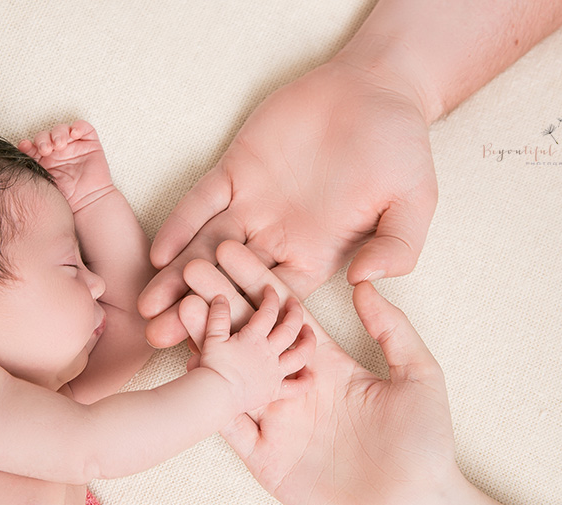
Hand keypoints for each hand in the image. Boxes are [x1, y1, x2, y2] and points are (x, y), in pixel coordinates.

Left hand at [18, 120, 114, 211]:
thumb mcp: (42, 184)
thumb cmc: (67, 199)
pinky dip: (78, 127)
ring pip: (62, 129)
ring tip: (59, 144)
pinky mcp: (90, 144)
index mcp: (44, 161)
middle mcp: (57, 153)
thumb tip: (13, 160)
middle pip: (45, 135)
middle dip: (43, 139)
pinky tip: (74, 134)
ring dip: (58, 133)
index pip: (32, 146)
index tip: (25, 147)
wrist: (88, 204)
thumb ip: (30, 170)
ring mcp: (73, 147)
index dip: (28, 144)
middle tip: (45, 150)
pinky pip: (83, 127)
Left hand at [139, 58, 437, 347]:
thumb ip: (397, 245)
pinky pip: (203, 201)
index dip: (250, 330)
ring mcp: (253, 204)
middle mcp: (278, 237)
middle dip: (198, 312)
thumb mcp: (414, 200)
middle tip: (162, 341)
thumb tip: (367, 281)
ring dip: (177, 277)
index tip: (223, 357)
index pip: (276, 301)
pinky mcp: (237, 170)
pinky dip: (182, 224)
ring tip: (147, 309)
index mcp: (316, 256)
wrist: (375, 90)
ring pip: (207, 248)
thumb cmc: (401, 147)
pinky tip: (159, 251)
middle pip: (231, 284)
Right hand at [179, 241, 454, 504]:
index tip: (230, 248)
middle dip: (219, 301)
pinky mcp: (265, 457)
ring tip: (180, 307)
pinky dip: (209, 397)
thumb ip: (392, 329)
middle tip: (190, 268)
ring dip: (207, 341)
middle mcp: (296, 387)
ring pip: (233, 375)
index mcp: (327, 363)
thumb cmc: (425, 446)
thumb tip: (366, 283)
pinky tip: (191, 365)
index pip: (283, 314)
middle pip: (250, 336)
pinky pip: (230, 423)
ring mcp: (278, 422)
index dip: (256, 280)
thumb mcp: (418, 375)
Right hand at [194, 286, 314, 413]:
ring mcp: (274, 372)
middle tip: (294, 304)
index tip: (270, 290)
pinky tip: (309, 375)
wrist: (216, 395)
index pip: (268, 311)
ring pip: (300, 354)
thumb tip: (220, 297)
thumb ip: (218, 316)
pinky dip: (304, 381)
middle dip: (295, 313)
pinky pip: (295, 387)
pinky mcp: (274, 390)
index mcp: (254, 338)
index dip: (271, 298)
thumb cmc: (213, 367)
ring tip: (308, 333)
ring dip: (307, 342)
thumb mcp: (212, 337)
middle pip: (289, 329)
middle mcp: (269, 352)